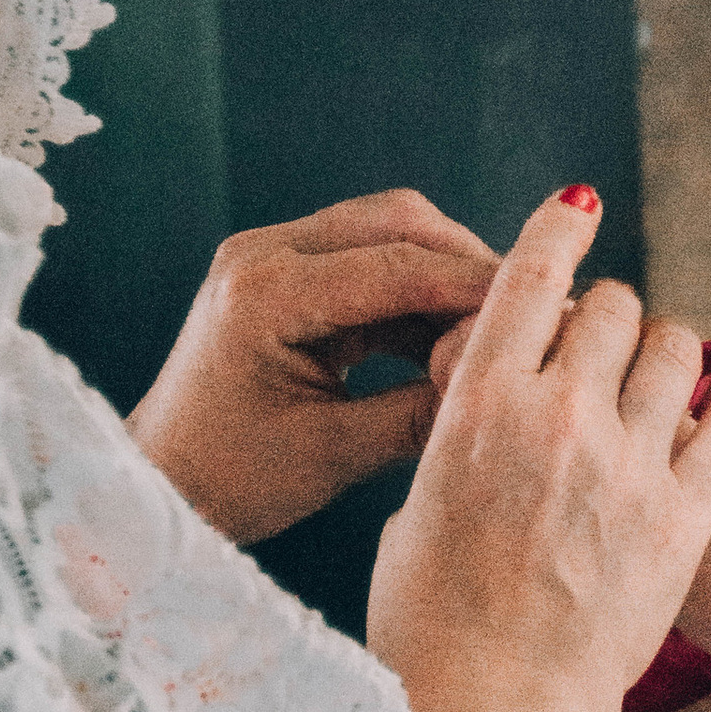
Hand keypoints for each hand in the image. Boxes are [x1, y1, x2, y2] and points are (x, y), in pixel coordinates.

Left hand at [127, 189, 499, 544]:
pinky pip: (370, 260)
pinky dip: (419, 292)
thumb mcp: (332, 457)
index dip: (480, 285)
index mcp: (262, 295)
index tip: (551, 308)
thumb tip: (508, 388)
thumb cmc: (230, 484)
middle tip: (536, 308)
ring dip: (448, 272)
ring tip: (504, 325)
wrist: (159, 490)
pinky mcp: (284, 275)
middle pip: (397, 221)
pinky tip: (457, 336)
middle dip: (472, 262)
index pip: (397, 266)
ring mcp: (269, 257)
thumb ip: (420, 415)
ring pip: (389, 230)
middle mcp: (261, 255)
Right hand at [368, 190, 710, 711]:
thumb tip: (490, 398)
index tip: (577, 209)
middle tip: (600, 342)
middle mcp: (561, 416)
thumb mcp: (418, 503)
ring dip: (663, 349)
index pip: (530, 276)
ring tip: (657, 374)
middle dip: (603, 315)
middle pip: (610, 308)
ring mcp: (633, 463)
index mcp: (478, 403)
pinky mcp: (689, 513)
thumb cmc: (428, 622)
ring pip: (675, 349)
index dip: (557, 230)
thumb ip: (463, 435)